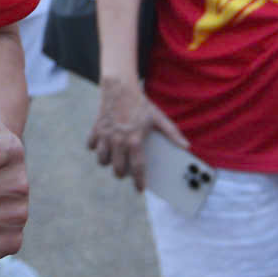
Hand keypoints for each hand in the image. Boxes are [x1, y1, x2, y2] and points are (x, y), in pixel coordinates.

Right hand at [86, 75, 186, 190]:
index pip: (137, 167)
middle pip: (118, 169)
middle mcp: (119, 140)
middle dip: (122, 173)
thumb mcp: (158, 118)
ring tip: (114, 158)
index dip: (139, 181)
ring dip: (108, 162)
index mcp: (135, 140)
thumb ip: (172, 133)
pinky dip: (95, 148)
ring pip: (102, 161)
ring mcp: (106, 135)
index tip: (140, 189)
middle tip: (125, 170)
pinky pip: (91, 146)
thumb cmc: (140, 104)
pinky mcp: (96, 129)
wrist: (120, 88)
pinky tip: (103, 144)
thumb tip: (186, 146)